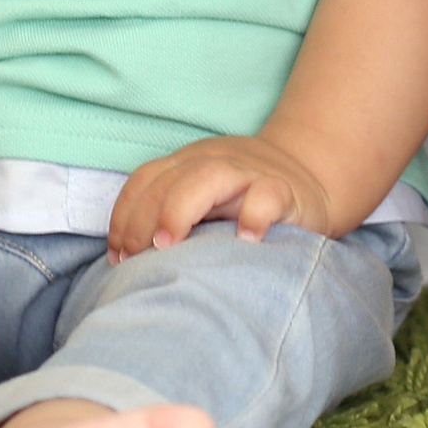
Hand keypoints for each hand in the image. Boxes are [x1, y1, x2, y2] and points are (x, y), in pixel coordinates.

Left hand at [108, 135, 338, 260]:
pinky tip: (245, 241)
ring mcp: (248, 173)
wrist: (310, 177)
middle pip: (167, 180)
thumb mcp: (203, 204)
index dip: (124, 217)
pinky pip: (267, 194)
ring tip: (169, 246)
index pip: (144, 182)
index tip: (117, 256)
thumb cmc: (244, 203)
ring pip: (208, 177)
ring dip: (180, 209)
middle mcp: (212, 163)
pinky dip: (254, 214)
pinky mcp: (283, 190)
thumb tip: (125, 264)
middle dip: (143, 219)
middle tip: (136, 258)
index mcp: (187, 166)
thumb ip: (172, 221)